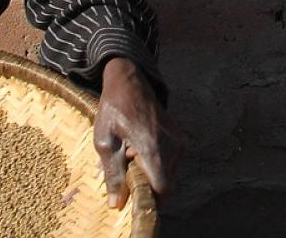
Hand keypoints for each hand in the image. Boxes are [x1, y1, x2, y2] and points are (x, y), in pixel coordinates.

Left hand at [93, 57, 173, 208]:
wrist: (130, 81)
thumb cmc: (113, 110)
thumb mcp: (104, 142)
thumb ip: (113, 175)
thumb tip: (117, 204)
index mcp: (153, 149)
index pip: (161, 190)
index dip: (149, 202)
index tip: (133, 204)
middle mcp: (172, 147)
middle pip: (166, 186)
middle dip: (148, 190)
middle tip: (127, 182)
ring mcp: (179, 142)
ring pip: (170, 175)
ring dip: (152, 177)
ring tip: (131, 162)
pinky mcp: (180, 138)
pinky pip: (172, 163)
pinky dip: (157, 166)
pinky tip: (140, 154)